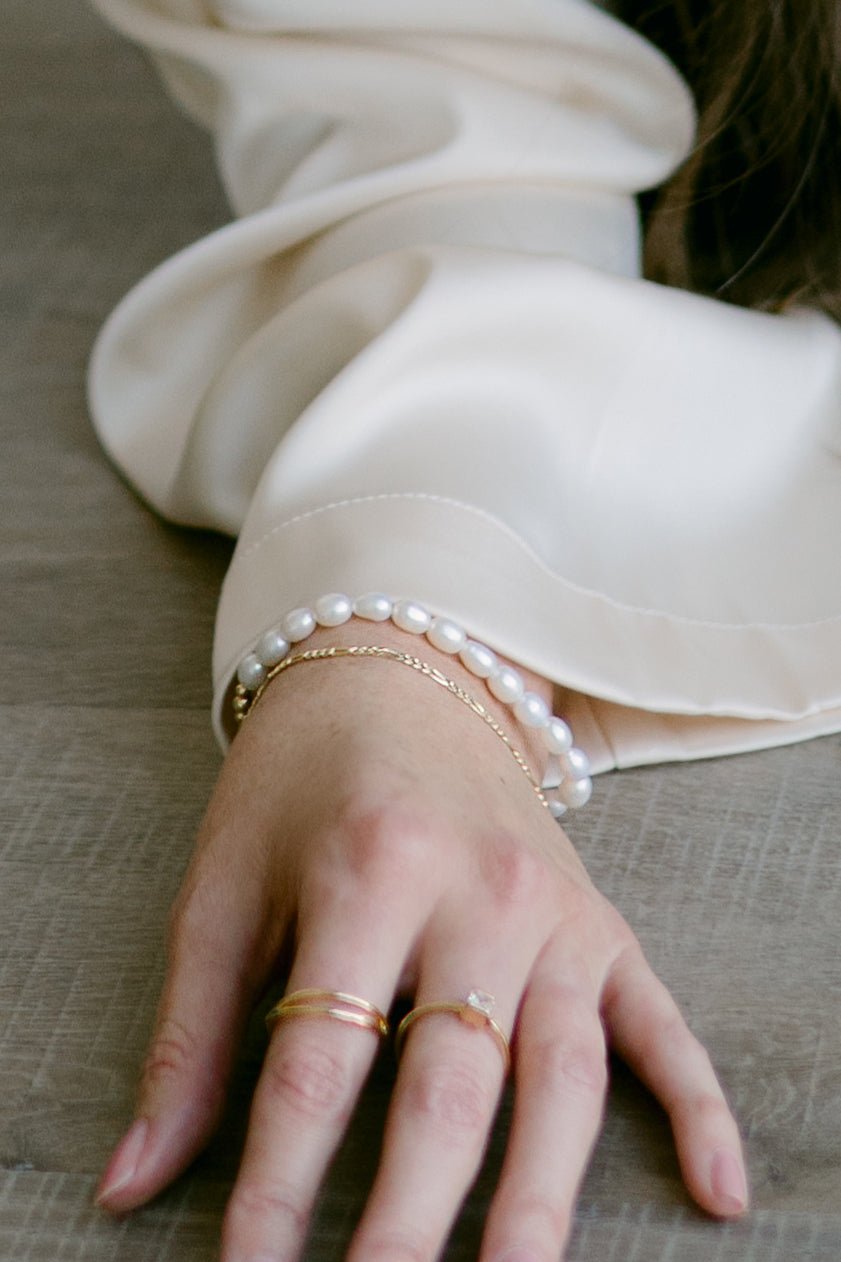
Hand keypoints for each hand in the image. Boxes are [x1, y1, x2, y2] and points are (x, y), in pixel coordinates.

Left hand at [95, 620, 747, 1258]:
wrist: (406, 677)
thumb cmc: (300, 785)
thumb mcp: (227, 885)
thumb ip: (189, 1036)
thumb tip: (130, 1185)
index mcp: (367, 872)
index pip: (318, 1067)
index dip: (275, 1190)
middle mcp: (477, 893)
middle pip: (449, 1088)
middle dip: (409, 1222)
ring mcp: (556, 913)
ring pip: (561, 1078)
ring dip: (537, 1201)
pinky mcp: (604, 923)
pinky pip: (661, 1024)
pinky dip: (699, 1107)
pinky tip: (717, 1193)